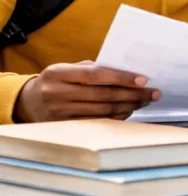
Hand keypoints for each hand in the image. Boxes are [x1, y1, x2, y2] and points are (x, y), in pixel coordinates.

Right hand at [13, 61, 160, 122]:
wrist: (27, 102)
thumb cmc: (56, 81)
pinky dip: (116, 117)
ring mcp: (60, 112)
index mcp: (59, 73)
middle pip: (103, 96)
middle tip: (153, 93)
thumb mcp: (66, 69)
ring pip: (102, 111)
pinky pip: (97, 123)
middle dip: (132, 94)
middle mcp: (57, 93)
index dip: (121, 77)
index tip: (143, 79)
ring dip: (128, 106)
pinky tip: (129, 111)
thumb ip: (92, 68)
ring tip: (144, 101)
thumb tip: (126, 71)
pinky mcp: (65, 127)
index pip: (96, 75)